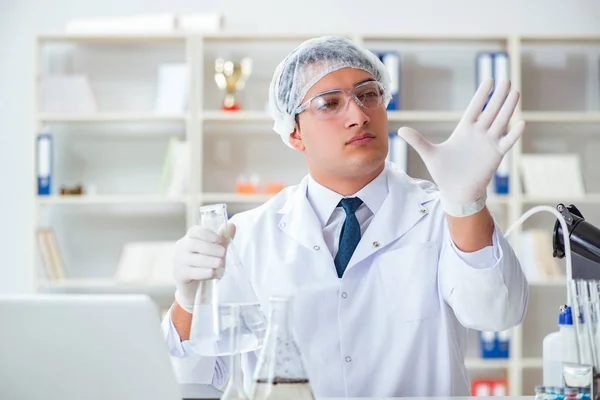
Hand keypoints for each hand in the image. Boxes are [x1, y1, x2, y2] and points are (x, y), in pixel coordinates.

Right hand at [173, 222, 235, 312]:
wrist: (193, 286)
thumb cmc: (205, 263)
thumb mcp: (215, 250)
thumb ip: (223, 239)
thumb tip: (232, 225)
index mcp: (189, 238)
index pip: (194, 231)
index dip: (206, 234)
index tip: (218, 239)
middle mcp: (181, 248)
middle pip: (194, 244)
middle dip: (210, 248)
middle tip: (223, 253)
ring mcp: (179, 261)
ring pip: (193, 259)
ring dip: (208, 261)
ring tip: (220, 263)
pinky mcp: (179, 275)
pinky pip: (191, 272)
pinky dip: (202, 272)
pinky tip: (211, 273)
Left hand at [397, 78, 524, 207]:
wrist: (455, 191)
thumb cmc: (444, 172)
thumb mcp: (429, 154)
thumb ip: (418, 140)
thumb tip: (400, 129)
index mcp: (464, 130)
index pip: (475, 108)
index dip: (482, 95)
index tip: (489, 80)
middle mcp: (479, 134)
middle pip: (491, 111)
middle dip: (498, 96)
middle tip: (507, 79)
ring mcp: (488, 143)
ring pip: (500, 122)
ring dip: (508, 108)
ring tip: (516, 92)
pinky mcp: (495, 156)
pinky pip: (506, 142)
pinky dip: (514, 134)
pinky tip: (522, 122)